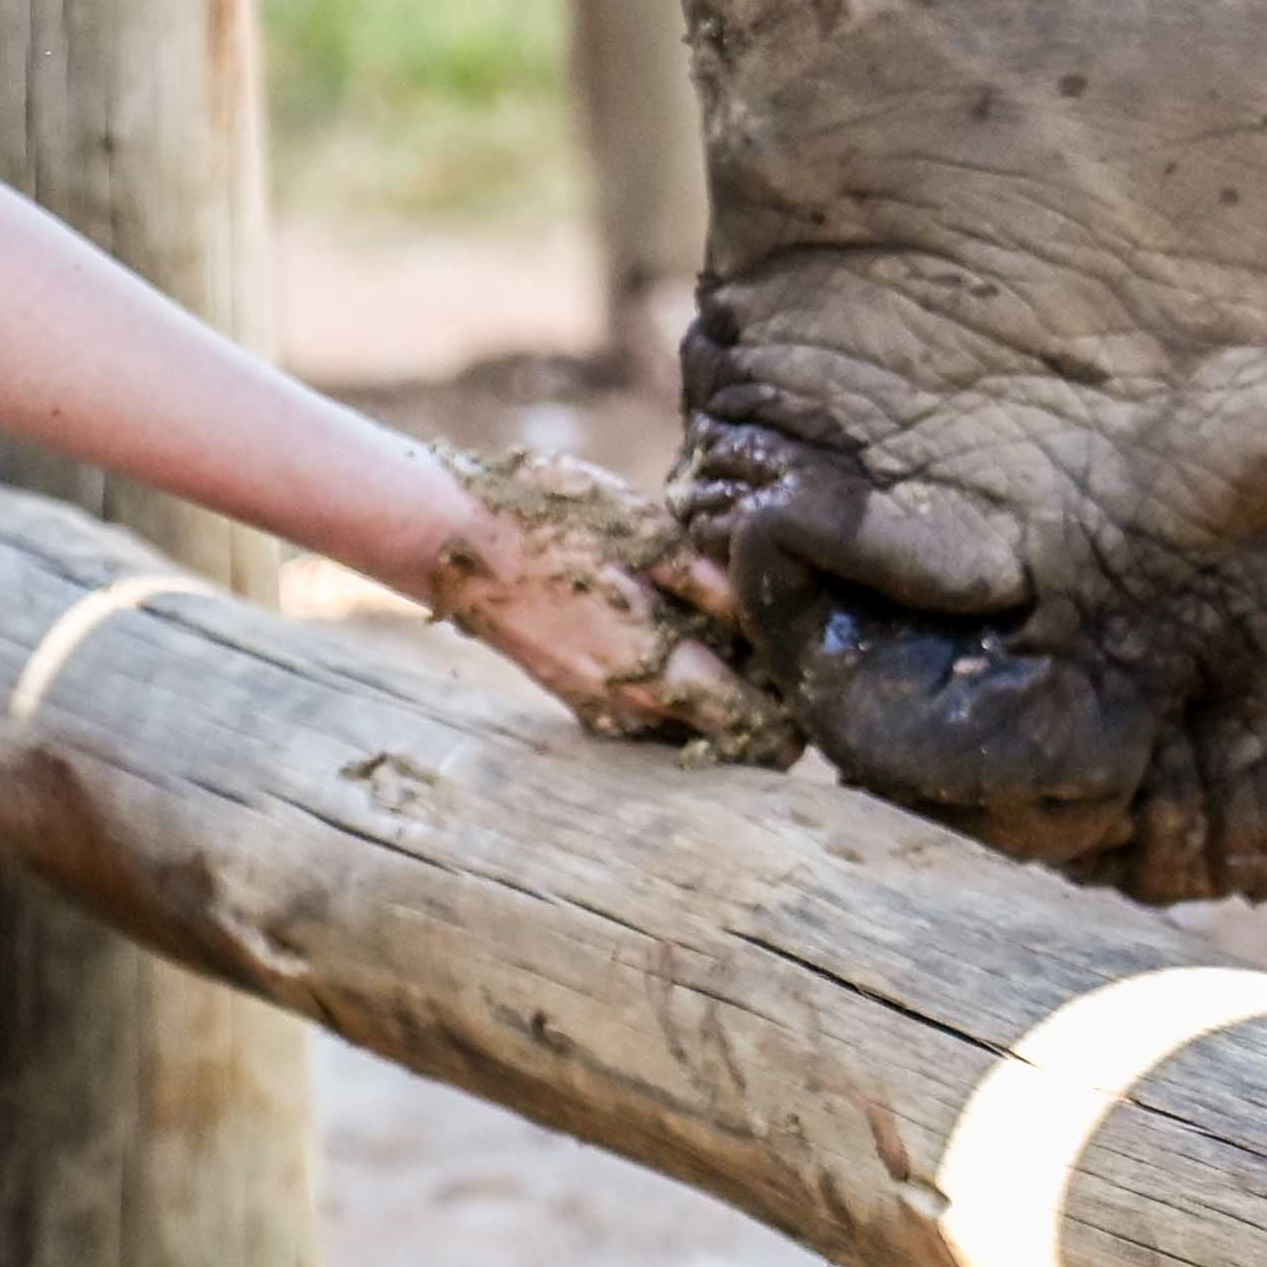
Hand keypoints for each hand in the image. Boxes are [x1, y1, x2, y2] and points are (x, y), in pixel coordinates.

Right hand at [420, 446, 795, 764]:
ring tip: (728, 642)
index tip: (813, 680)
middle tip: (778, 658)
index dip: (795, 713)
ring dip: (716, 704)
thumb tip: (779, 623)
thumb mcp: (652, 539)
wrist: (453, 539)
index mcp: (662, 672)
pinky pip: (647, 719)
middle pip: (726, 743)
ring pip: (686, 734)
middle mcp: (633, 712)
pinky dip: (675, 697)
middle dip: (762, 713)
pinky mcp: (577, 704)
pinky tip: (673, 640)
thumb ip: (720, 589)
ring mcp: (600, 715)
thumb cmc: (556, 523)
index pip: (757, 730)